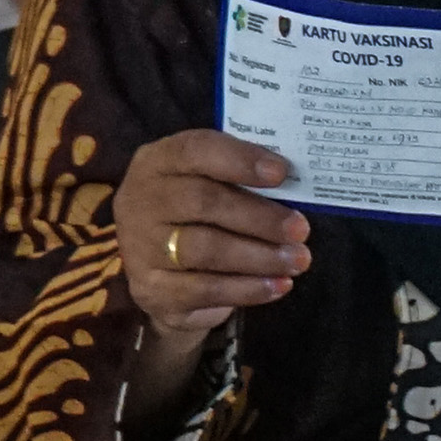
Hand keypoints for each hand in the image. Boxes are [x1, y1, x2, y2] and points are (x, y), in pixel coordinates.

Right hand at [115, 130, 309, 332]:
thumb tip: (295, 184)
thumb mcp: (209, 185)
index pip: (196, 150)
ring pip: (205, 250)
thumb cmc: (195, 216)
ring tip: (296, 260)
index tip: (282, 172)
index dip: (240, 160)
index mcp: (157, 162)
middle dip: (259, 217)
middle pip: (203, 202)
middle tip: (300, 229)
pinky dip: (247, 289)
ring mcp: (140, 248)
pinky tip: (277, 286)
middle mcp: (141, 201)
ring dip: (259, 256)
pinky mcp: (151, 290)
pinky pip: (205, 290)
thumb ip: (239, 179)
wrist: (157, 273)